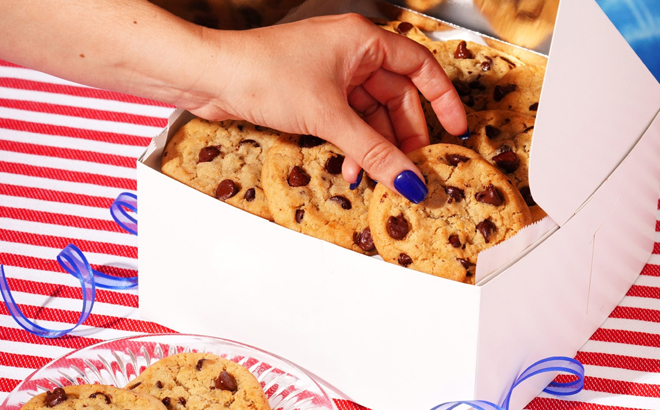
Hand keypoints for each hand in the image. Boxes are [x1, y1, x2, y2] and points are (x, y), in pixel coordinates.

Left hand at [183, 14, 467, 202]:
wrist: (211, 76)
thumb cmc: (264, 73)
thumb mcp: (329, 116)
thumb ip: (372, 150)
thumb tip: (407, 178)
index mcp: (364, 42)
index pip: (420, 68)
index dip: (442, 100)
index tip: (455, 130)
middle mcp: (352, 55)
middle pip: (396, 98)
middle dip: (401, 136)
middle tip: (408, 168)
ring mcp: (331, 75)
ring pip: (370, 114)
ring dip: (372, 147)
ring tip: (369, 175)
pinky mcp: (313, 94)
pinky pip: (347, 121)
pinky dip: (351, 144)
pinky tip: (348, 167)